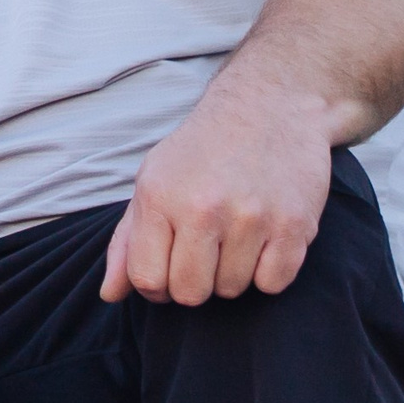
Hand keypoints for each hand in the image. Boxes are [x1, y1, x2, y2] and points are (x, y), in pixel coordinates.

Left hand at [102, 92, 329, 305]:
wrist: (268, 107)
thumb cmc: (202, 152)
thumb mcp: (153, 182)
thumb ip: (127, 241)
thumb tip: (109, 294)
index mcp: (160, 197)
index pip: (147, 279)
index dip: (155, 287)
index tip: (168, 270)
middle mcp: (203, 208)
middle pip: (190, 293)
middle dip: (194, 283)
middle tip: (203, 253)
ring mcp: (251, 217)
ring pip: (232, 290)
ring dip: (232, 273)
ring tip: (234, 236)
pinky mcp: (294, 224)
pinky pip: (273, 283)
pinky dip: (268, 271)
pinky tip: (263, 240)